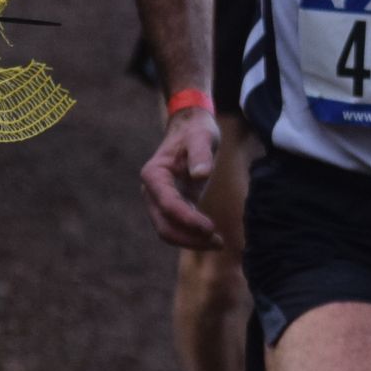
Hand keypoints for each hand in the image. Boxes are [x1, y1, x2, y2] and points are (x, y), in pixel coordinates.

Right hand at [140, 106, 221, 248]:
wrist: (190, 127)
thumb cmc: (196, 130)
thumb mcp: (202, 136)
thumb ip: (201, 154)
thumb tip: (201, 175)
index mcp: (154, 174)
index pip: (168, 205)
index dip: (188, 220)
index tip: (211, 228)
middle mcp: (152, 190)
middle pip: (163, 225)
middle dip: (189, 238)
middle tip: (218, 242)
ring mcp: (159, 199)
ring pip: (168, 230)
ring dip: (191, 241)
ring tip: (219, 243)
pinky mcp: (171, 204)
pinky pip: (177, 226)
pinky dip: (192, 235)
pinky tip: (213, 237)